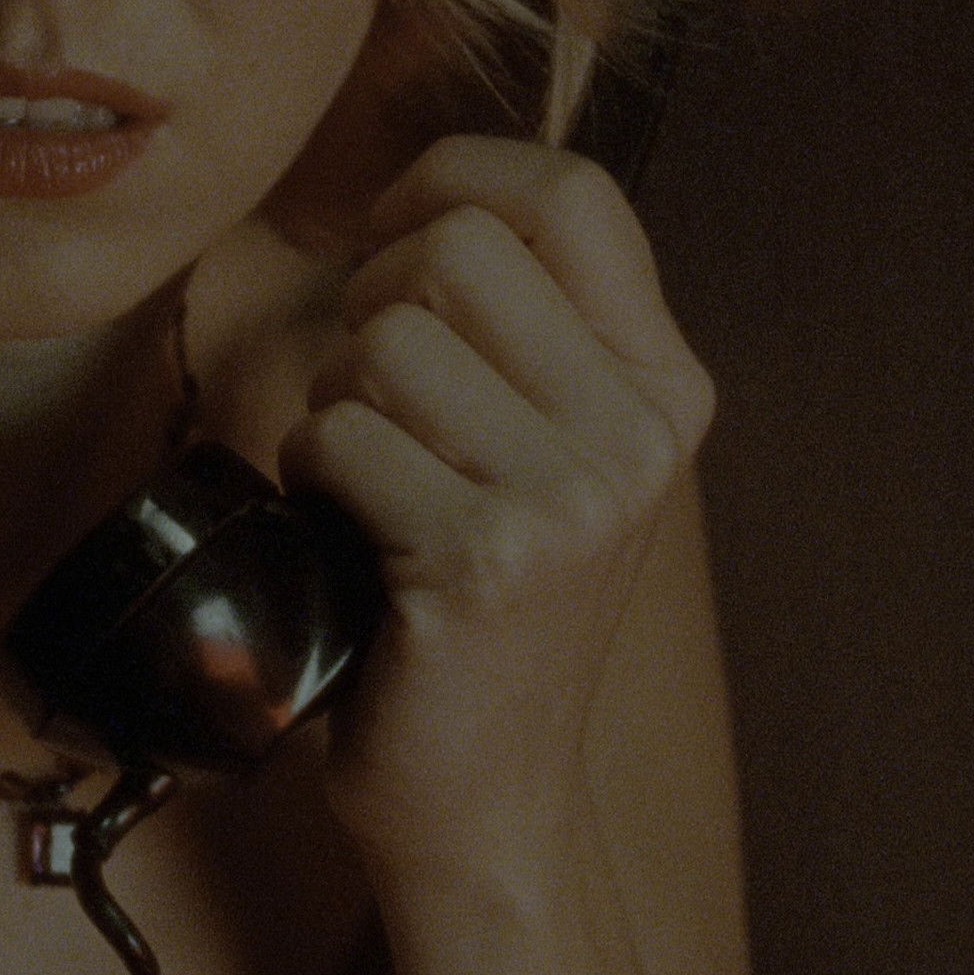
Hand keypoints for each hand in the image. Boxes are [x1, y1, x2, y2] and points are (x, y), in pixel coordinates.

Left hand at [279, 133, 714, 885]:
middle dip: (374, 297)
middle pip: (460, 245)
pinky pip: (338, 437)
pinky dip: (309, 475)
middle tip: (372, 389)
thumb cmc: (488, 607)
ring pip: (384, 339)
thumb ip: (528, 329)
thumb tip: (426, 194)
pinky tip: (348, 535)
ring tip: (370, 478)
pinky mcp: (482, 560)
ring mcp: (570, 499)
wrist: (487, 799)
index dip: (454, 175)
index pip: (571, 191)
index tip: (390, 230)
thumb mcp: (555, 451)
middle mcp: (637, 434)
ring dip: (337, 399)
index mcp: (664, 386)